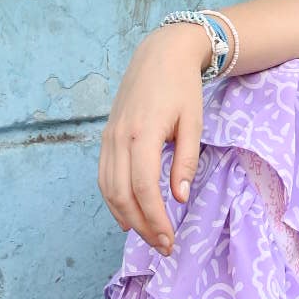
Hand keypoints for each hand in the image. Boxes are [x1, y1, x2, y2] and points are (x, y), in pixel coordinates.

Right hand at [98, 24, 209, 252]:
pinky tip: (126, 216)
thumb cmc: (182, 88)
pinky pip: (104, 176)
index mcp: (143, 134)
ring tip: (147, 235)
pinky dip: (113, 200)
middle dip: (142, 226)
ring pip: (108, 189)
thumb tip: (179, 197)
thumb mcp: (193, 123)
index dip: (155, 219)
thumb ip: (186, 161)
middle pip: (122, 195)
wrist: (160, 53)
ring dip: (125, 217)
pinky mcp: (106, 136)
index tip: (170, 240)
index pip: (144, 189)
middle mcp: (119, 138)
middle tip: (162, 245)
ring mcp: (108, 137)